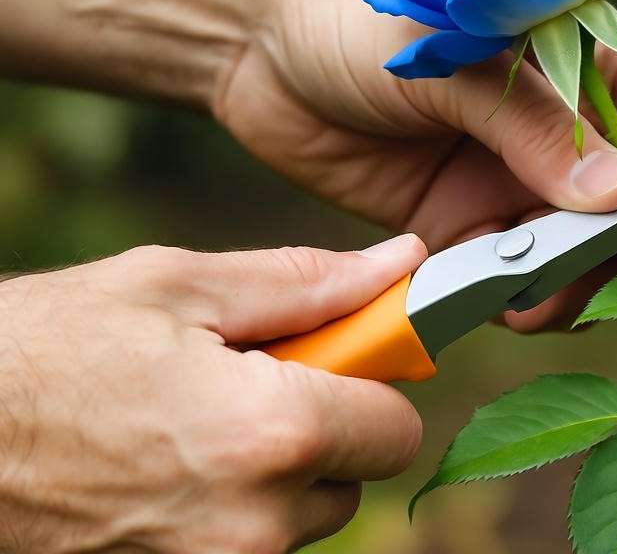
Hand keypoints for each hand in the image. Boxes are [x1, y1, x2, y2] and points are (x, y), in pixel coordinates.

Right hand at [0, 235, 426, 552]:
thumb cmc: (43, 350)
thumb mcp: (176, 287)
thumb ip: (306, 284)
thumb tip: (400, 265)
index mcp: (270, 436)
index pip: (398, 428)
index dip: (371, 384)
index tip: (334, 358)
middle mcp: (254, 525)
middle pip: (352, 478)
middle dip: (320, 429)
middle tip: (248, 384)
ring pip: (298, 518)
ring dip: (273, 474)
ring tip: (191, 424)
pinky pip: (245, 546)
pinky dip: (229, 508)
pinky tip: (167, 466)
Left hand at [212, 0, 616, 331]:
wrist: (252, 37)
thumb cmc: (360, 11)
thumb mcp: (453, 57)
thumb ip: (532, 124)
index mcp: (577, 59)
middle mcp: (556, 124)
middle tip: (611, 296)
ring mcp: (508, 176)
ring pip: (571, 252)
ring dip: (569, 288)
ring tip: (534, 304)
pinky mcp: (460, 221)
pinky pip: (507, 274)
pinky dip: (512, 299)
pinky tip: (495, 305)